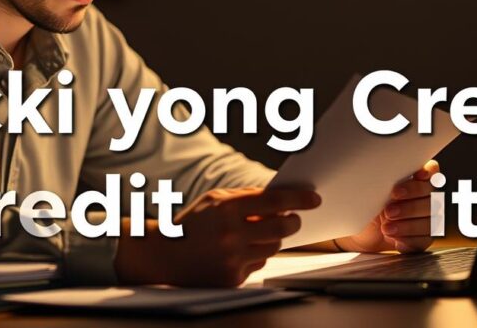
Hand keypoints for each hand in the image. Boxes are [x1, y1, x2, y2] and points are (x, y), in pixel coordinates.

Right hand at [115, 187, 320, 286]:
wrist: (162, 258)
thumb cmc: (191, 224)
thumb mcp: (213, 200)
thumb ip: (246, 197)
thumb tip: (282, 198)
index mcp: (226, 209)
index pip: (274, 202)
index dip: (298, 200)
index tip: (314, 199)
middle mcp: (231, 235)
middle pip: (282, 229)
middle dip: (293, 223)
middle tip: (295, 219)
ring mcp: (232, 259)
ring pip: (273, 248)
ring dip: (273, 239)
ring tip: (258, 233)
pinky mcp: (233, 279)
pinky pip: (259, 263)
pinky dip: (255, 255)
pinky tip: (238, 250)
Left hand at [335, 160, 439, 253]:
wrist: (362, 233)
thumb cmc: (368, 206)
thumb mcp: (370, 191)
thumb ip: (382, 180)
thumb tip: (380, 172)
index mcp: (413, 180)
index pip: (431, 171)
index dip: (429, 172)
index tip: (418, 176)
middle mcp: (424, 197)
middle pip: (432, 198)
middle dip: (410, 206)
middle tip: (388, 211)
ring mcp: (427, 219)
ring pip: (429, 222)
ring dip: (407, 226)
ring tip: (386, 228)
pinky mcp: (424, 238)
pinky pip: (423, 240)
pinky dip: (408, 240)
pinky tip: (395, 239)